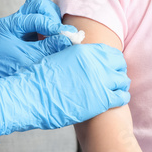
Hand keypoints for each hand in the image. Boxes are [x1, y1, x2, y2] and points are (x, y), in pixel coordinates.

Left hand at [0, 0, 72, 90]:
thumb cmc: (9, 72)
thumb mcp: (31, 60)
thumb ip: (49, 47)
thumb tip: (69, 38)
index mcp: (7, 26)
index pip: (35, 18)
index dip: (53, 26)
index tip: (67, 34)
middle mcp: (12, 21)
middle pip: (36, 4)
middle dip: (51, 16)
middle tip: (61, 31)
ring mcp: (19, 24)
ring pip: (40, 9)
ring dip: (52, 20)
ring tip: (59, 35)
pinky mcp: (27, 31)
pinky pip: (42, 20)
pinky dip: (51, 26)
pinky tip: (56, 37)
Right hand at [0, 43, 130, 143]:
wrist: (29, 97)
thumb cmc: (37, 80)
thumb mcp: (55, 58)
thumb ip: (71, 55)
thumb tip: (75, 51)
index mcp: (84, 52)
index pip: (110, 52)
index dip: (113, 59)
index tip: (111, 65)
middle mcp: (95, 64)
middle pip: (119, 64)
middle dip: (119, 71)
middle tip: (115, 78)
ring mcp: (99, 81)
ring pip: (123, 80)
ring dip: (121, 84)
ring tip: (118, 89)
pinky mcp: (101, 100)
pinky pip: (121, 97)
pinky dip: (122, 98)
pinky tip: (118, 100)